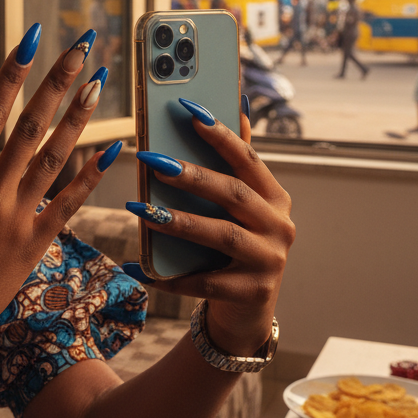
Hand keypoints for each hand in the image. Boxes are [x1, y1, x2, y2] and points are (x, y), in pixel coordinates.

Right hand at [0, 27, 118, 374]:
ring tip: (98, 84)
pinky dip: (91, 177)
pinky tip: (113, 150)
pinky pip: (68, 204)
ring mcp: (16, 218)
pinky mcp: (34, 245)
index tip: (32, 40)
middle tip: (81, 47)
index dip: (14, 73)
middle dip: (57, 82)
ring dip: (79, 119)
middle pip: (31, 125)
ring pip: (55, 157)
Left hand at [128, 105, 293, 356]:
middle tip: (152, 160)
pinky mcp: (251, 293)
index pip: (247, 159)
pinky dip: (169, 276)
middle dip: (192, 176)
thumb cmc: (235, 246)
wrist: (247, 311)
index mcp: (275, 197)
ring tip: (141, 210)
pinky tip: (138, 267)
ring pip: (220, 236)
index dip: (220, 134)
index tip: (190, 110)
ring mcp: (269, 261)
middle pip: (233, 194)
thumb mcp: (241, 208)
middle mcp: (279, 226)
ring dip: (178, 221)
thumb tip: (240, 106)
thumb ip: (237, 163)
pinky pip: (204, 283)